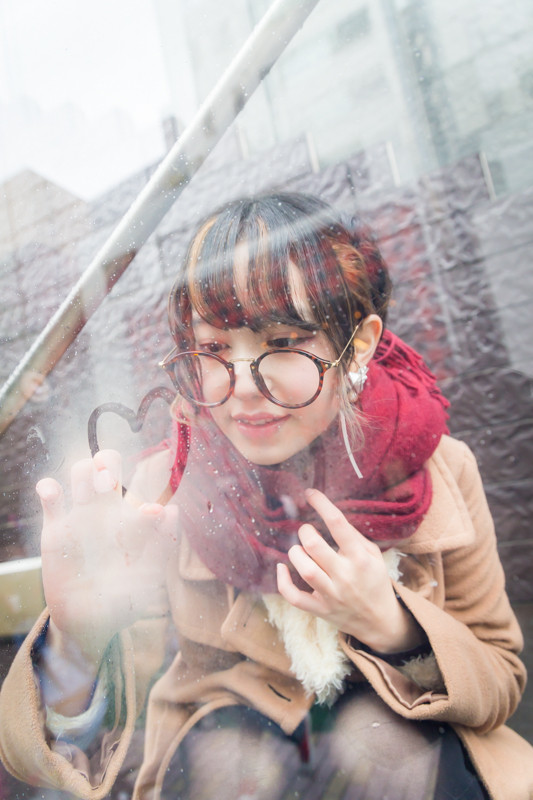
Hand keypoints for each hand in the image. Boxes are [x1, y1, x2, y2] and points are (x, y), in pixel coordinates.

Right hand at [38, 449, 177, 664]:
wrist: (91, 623)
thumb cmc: (126, 599)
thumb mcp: (150, 577)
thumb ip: (163, 544)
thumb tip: (171, 509)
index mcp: (132, 518)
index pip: (140, 487)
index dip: (146, 486)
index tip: (150, 515)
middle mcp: (108, 511)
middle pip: (107, 466)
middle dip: (109, 462)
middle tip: (109, 479)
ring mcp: (81, 518)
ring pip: (80, 475)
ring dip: (84, 472)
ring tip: (88, 490)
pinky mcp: (56, 532)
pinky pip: (50, 501)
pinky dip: (48, 489)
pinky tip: (53, 491)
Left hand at [276, 488, 421, 652]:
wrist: (379, 621)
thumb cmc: (374, 581)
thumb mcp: (373, 555)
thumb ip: (353, 537)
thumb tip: (329, 515)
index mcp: (360, 558)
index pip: (338, 524)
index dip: (322, 504)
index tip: (310, 493)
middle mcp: (345, 576)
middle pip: (315, 547)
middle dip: (305, 532)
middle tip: (307, 531)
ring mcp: (331, 595)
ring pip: (304, 570)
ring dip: (296, 554)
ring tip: (299, 550)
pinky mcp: (320, 610)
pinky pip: (294, 597)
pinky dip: (282, 582)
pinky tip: (282, 568)